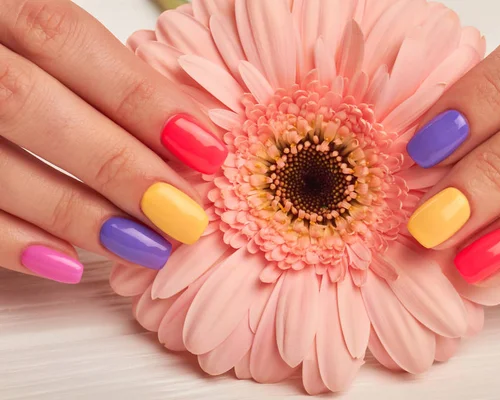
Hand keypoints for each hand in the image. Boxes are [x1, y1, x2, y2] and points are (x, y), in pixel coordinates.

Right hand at [0, 1, 226, 283]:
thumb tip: (172, 125)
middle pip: (29, 104)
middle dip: (116, 164)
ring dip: (72, 211)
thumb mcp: (17, 18)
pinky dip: (6, 239)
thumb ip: (76, 60)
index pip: (64, 38)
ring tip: (141, 245)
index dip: (139, 96)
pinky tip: (64, 261)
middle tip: (181, 213)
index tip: (205, 146)